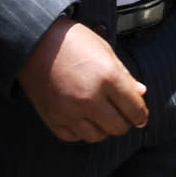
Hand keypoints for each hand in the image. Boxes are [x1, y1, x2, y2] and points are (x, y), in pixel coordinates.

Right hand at [18, 17, 148, 142]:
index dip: (141, 114)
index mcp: (108, 77)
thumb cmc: (72, 40)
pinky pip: (74, 137)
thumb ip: (125, 75)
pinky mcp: (52, 117)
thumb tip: (141, 92)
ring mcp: (69, 110)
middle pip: (118, 127)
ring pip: (97, 136)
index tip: (140, 116)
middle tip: (121, 115)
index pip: (134, 109)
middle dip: (124, 122)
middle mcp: (89, 98)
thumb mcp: (105, 50)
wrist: (34, 39)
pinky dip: (81, 131)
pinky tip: (82, 118)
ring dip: (102, 128)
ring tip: (100, 115)